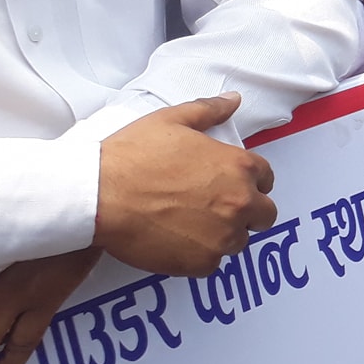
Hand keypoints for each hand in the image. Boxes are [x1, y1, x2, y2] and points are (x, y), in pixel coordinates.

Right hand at [96, 94, 277, 276]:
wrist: (98, 195)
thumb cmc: (132, 156)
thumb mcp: (172, 120)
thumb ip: (209, 110)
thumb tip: (233, 100)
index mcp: (239, 166)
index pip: (266, 178)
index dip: (249, 181)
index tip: (230, 185)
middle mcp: (240, 203)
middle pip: (263, 215)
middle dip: (245, 212)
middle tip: (213, 208)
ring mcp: (223, 236)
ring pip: (237, 241)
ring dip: (221, 234)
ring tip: (188, 224)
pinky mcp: (202, 263)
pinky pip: (212, 263)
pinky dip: (198, 255)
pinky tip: (174, 240)